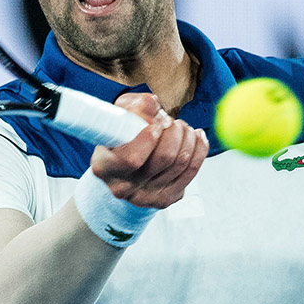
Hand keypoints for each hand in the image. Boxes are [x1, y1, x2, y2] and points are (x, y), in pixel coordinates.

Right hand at [89, 93, 208, 208]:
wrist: (122, 166)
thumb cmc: (120, 136)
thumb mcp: (121, 116)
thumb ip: (135, 107)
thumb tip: (153, 104)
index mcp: (104, 167)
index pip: (132, 159)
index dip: (150, 137)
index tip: (158, 121)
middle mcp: (123, 188)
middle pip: (163, 158)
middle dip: (174, 132)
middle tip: (171, 121)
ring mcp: (144, 197)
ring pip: (181, 163)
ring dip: (187, 137)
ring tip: (181, 127)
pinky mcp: (165, 199)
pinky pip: (191, 171)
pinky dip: (199, 149)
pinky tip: (196, 136)